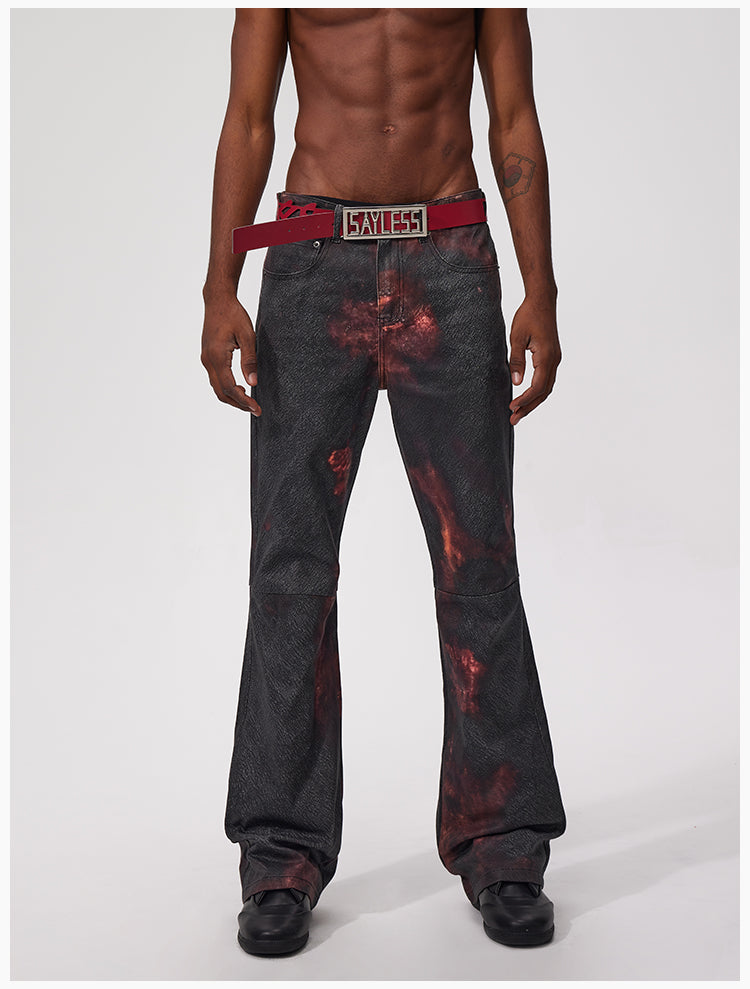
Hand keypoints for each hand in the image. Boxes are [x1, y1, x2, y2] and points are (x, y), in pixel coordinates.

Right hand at [201, 296, 261, 414]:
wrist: (217, 300)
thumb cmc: (234, 315)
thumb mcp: (247, 336)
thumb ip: (250, 360)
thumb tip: (253, 382)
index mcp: (217, 356)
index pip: (230, 387)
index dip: (243, 401)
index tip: (256, 408)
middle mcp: (208, 360)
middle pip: (221, 393)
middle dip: (238, 404)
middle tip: (255, 410)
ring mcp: (206, 359)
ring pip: (217, 388)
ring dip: (232, 398)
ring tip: (249, 402)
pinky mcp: (208, 357)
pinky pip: (216, 379)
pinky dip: (227, 388)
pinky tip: (240, 388)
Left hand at [507, 295, 561, 424]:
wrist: (542, 301)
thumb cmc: (528, 316)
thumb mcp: (516, 337)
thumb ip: (516, 360)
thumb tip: (516, 383)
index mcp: (547, 357)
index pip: (537, 386)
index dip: (524, 400)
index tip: (511, 408)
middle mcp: (555, 360)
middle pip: (544, 392)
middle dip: (529, 407)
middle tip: (513, 420)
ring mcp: (555, 359)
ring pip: (546, 388)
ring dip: (533, 402)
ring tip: (518, 413)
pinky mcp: (552, 357)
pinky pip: (546, 380)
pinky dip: (537, 392)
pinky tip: (526, 397)